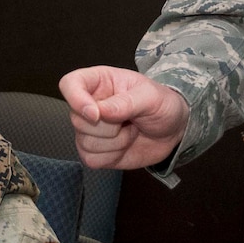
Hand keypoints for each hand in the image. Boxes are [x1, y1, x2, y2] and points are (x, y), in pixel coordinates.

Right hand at [57, 67, 189, 170]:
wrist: (174, 130)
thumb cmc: (162, 104)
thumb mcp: (151, 97)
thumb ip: (126, 102)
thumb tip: (100, 111)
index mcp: (99, 82)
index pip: (70, 84)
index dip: (76, 99)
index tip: (96, 115)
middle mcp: (89, 104)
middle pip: (77, 119)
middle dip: (109, 127)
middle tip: (131, 120)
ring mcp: (90, 130)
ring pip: (85, 143)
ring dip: (115, 143)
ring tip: (130, 130)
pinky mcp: (95, 151)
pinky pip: (91, 160)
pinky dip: (112, 157)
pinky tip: (125, 145)